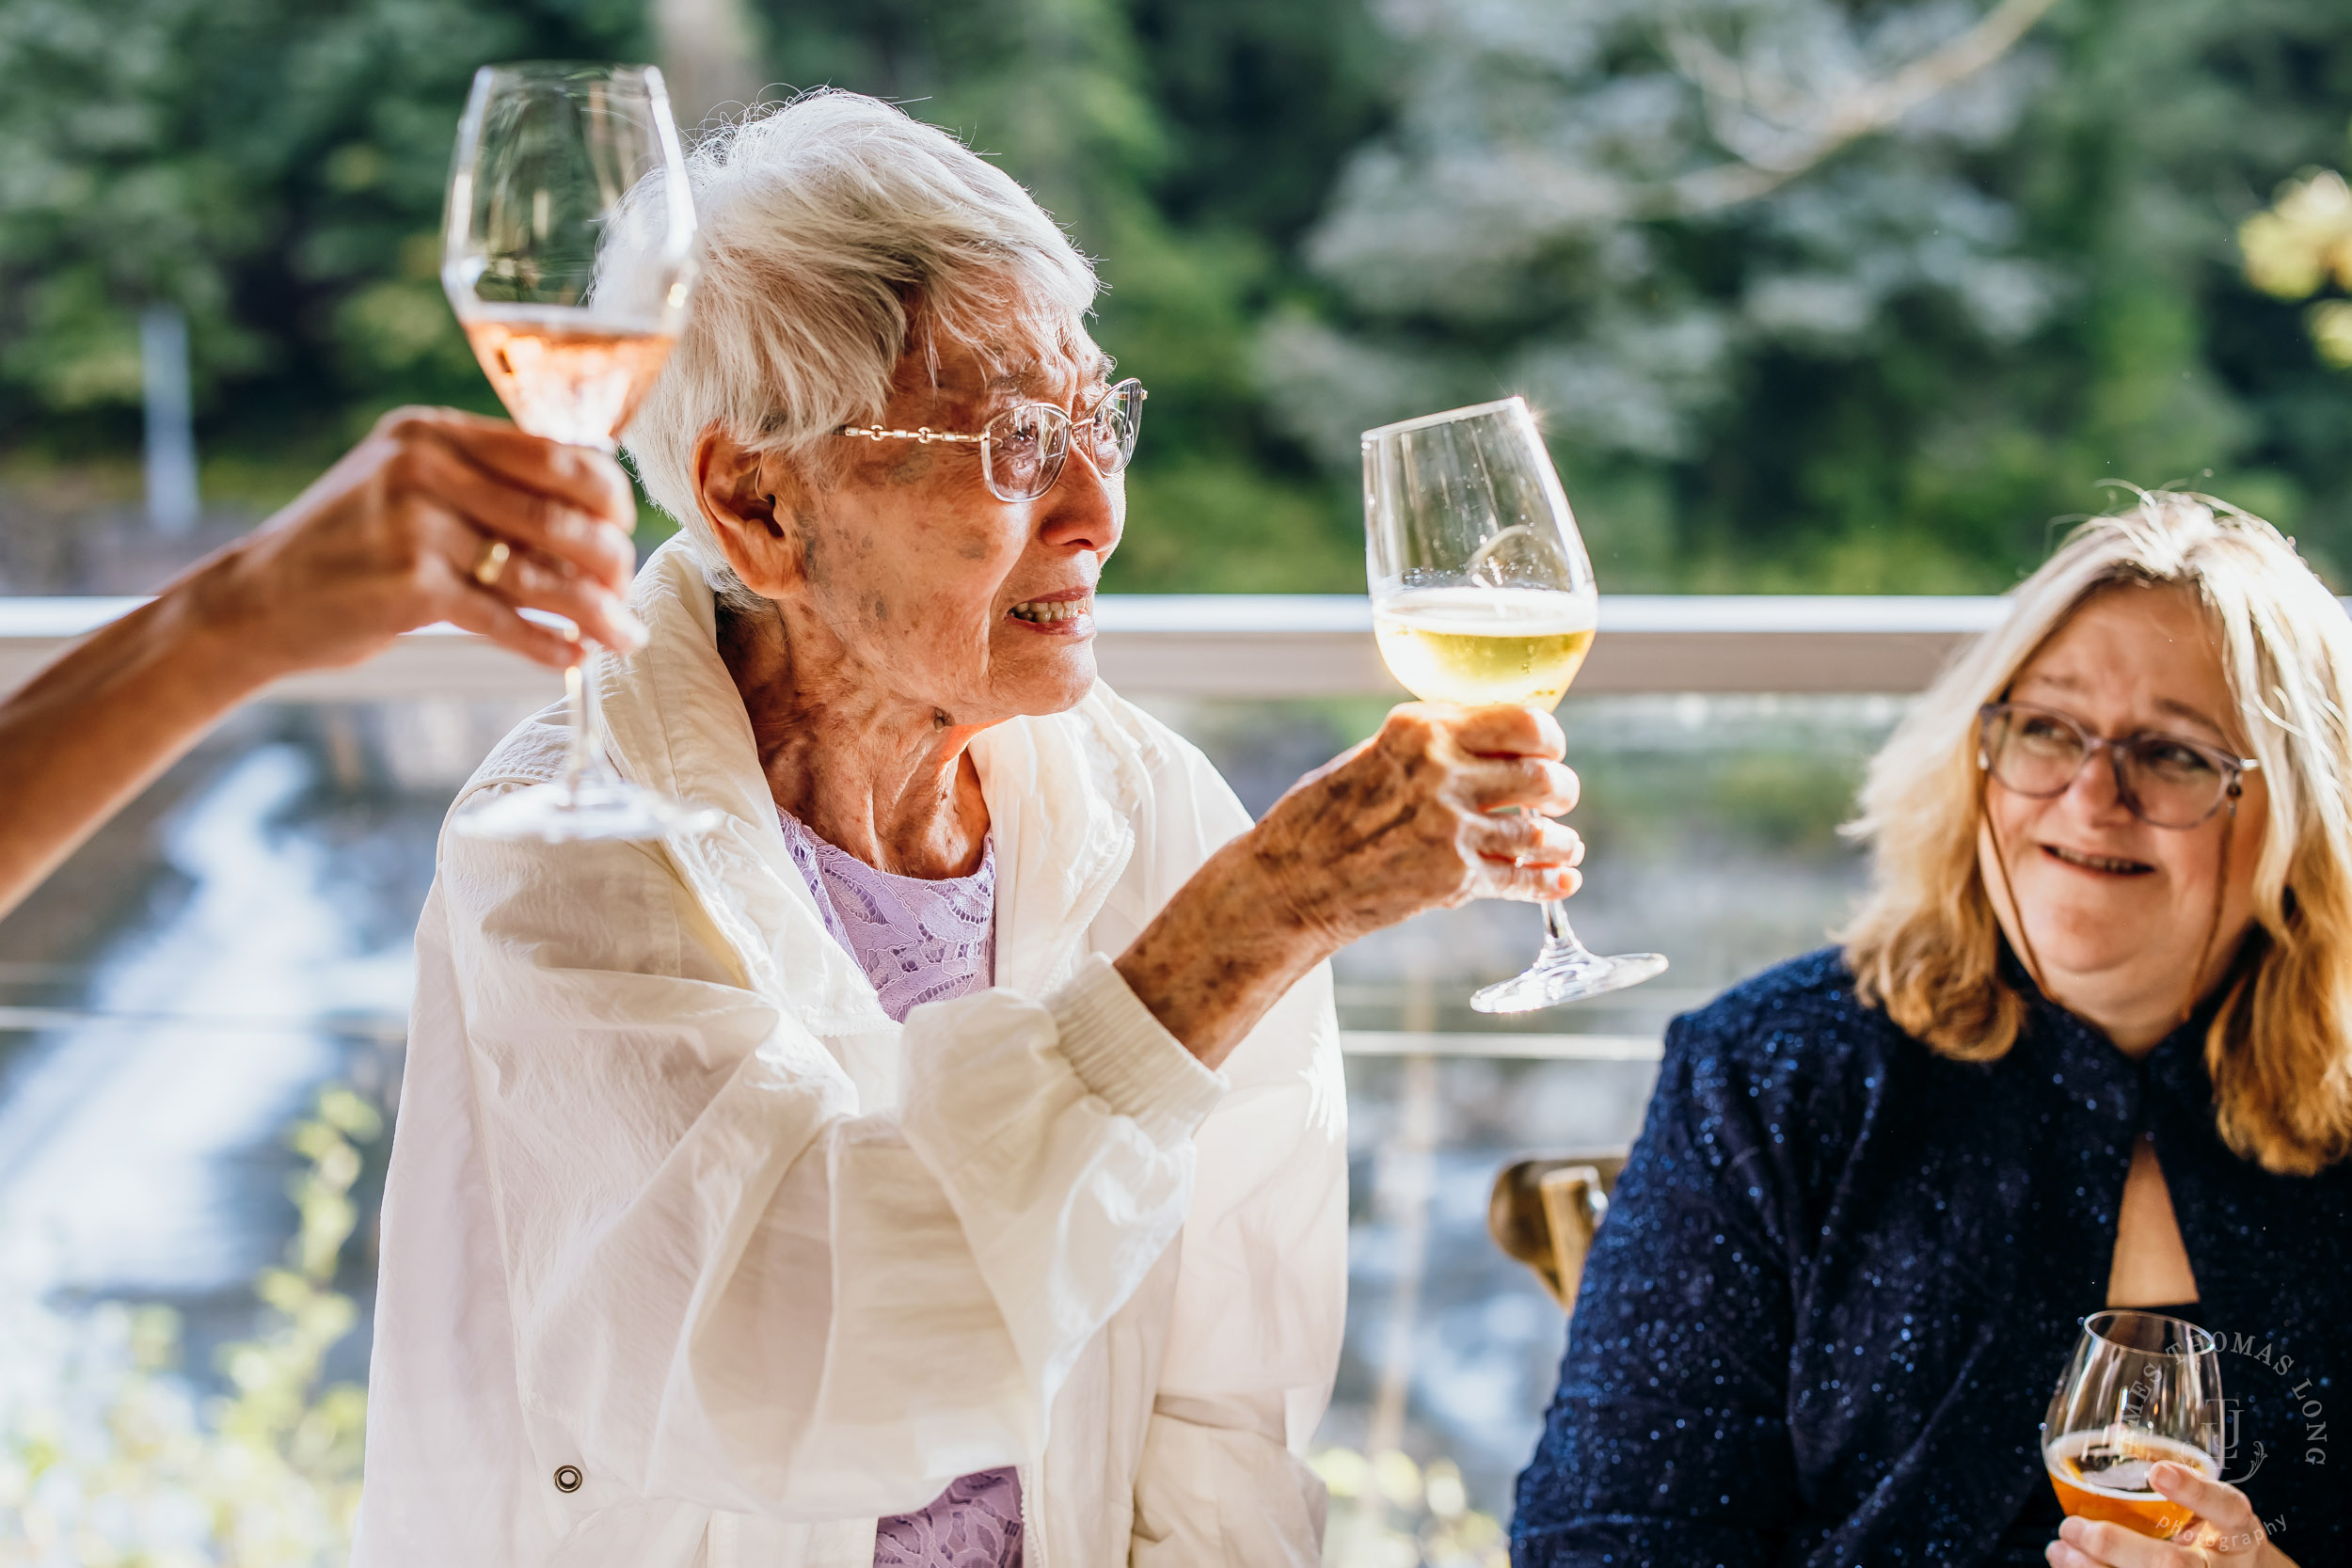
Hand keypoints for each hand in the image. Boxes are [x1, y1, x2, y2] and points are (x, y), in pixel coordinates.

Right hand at [182, 405, 645, 677]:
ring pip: (543, 573)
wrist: (252, 601)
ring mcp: (417, 524)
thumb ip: (483, 488)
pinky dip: (547, 644)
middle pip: (563, 513)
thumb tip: (589, 521)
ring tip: (623, 639)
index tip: (624, 532)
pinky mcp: (410, 586)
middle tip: (629, 594)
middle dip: (612, 561)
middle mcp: (427, 467)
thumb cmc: (345, 552)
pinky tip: (572, 659)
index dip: (611, 499)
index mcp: (435, 432)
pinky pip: (506, 619)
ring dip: (596, 614)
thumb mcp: (406, 489)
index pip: (559, 455)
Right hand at [1248, 702, 1582, 948]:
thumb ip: (1427, 748)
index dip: (1548, 738)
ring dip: (1560, 839)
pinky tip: (1565, 880)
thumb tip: (1483, 745)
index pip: (1521, 720)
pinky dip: (1550, 882)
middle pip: (1542, 775)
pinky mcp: (1454, 879)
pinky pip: (1523, 878)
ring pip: (1540, 830)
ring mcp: (1451, 828)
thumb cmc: (1317, 818)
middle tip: (1557, 796)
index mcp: (1419, 730)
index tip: (1548, 748)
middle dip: (1560, 788)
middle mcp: (1441, 772)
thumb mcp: (1369, 757)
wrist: (1287, 884)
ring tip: (1563, 842)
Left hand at [2047, 1463, 2297, 1567]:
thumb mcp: (2211, 1509)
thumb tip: (2110, 1438)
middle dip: (2115, 1545)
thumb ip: (2176, 1483)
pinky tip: (2068, 1566)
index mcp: (2236, 1529)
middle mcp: (2224, 1566)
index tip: (2158, 1472)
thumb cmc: (2215, 1536)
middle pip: (2174, 1564)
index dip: (2194, 1492)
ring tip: (2059, 1550)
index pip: (2227, 1509)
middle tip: (2072, 1527)